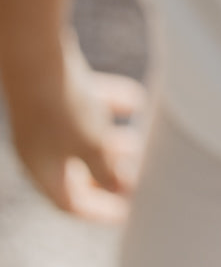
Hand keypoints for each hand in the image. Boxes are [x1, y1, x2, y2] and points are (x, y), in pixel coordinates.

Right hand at [6, 26, 147, 222]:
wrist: (37, 53)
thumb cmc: (64, 107)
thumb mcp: (92, 147)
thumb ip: (106, 171)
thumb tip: (119, 187)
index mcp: (41, 170)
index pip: (68, 202)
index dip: (98, 211)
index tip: (126, 213)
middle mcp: (38, 146)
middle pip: (73, 170)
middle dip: (105, 174)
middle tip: (135, 177)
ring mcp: (44, 116)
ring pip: (79, 135)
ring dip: (108, 140)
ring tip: (137, 140)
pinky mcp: (53, 88)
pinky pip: (83, 104)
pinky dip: (108, 105)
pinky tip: (136, 100)